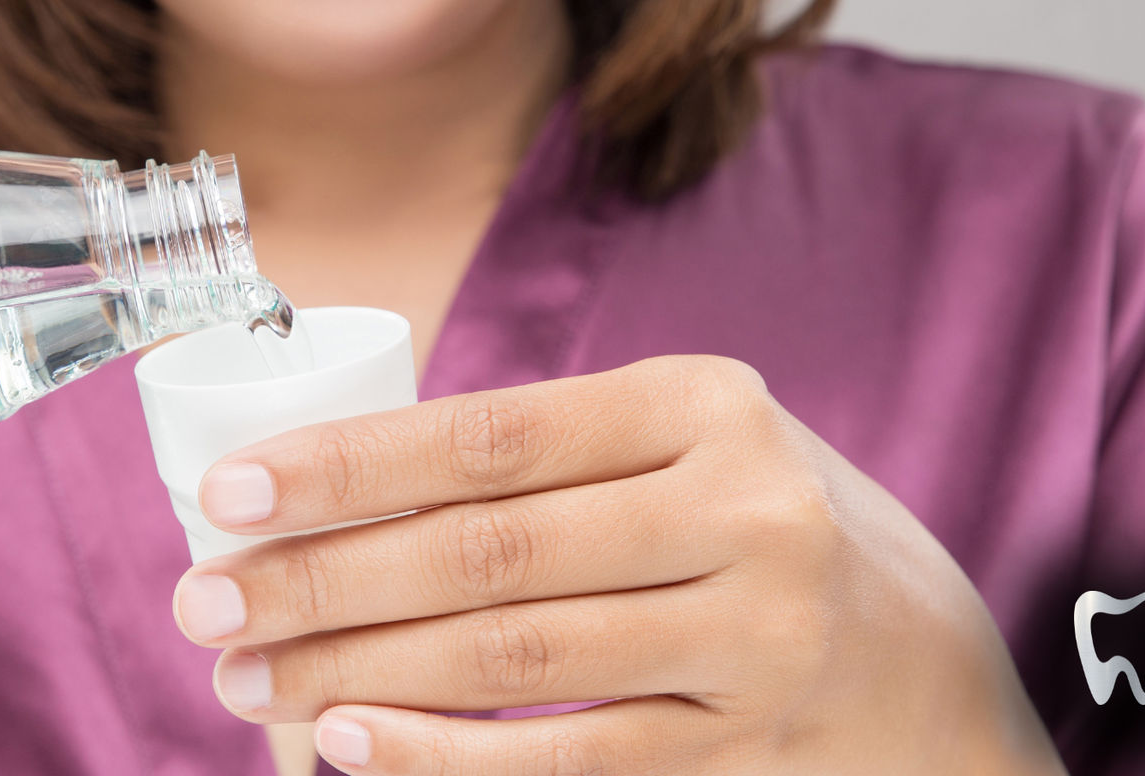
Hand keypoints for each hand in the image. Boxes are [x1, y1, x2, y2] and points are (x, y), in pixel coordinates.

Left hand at [173, 356, 1067, 773]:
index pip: (490, 433)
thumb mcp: (691, 449)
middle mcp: (742, 511)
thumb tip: (342, 485)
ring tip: (249, 677)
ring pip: (513, 660)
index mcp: (705, 404)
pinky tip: (354, 746)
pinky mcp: (749, 749)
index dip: (348, 468)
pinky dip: (448, 759)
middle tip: (206, 602)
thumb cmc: (765, 528)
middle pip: (486, 552)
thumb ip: (555, 455)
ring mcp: (755, 640)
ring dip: (358, 673)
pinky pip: (570, 761)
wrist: (938, 669)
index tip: (231, 495)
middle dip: (322, 581)